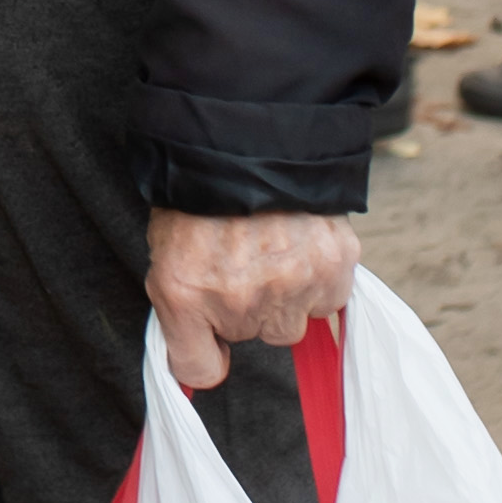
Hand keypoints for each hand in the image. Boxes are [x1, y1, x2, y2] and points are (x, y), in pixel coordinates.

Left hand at [146, 206, 361, 394]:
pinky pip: (330, 298)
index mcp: (184, 292)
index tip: (208, 339)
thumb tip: (203, 356)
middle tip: (243, 260)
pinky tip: (302, 242)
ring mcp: (290, 283)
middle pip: (256, 338)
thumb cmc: (200, 189)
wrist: (246, 132)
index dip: (203, 353)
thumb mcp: (167, 247)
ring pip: (295, 322)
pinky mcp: (333, 264)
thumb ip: (182, 306)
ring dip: (287, 294)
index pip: (198, 369)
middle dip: (250, 308)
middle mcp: (240, 298)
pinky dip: (320, 277)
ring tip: (272, 245)